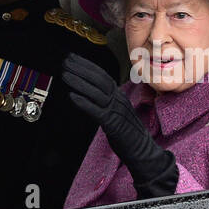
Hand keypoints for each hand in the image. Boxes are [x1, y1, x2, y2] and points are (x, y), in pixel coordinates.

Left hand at [61, 53, 177, 197]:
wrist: (143, 150)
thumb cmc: (128, 133)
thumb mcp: (116, 112)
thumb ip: (104, 102)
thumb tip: (88, 94)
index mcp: (119, 96)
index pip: (102, 75)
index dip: (87, 65)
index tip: (73, 58)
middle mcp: (118, 100)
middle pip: (99, 79)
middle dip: (81, 68)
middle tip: (66, 61)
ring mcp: (116, 111)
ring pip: (96, 92)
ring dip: (79, 82)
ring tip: (65, 74)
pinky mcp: (114, 124)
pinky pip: (97, 111)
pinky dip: (84, 103)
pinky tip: (72, 96)